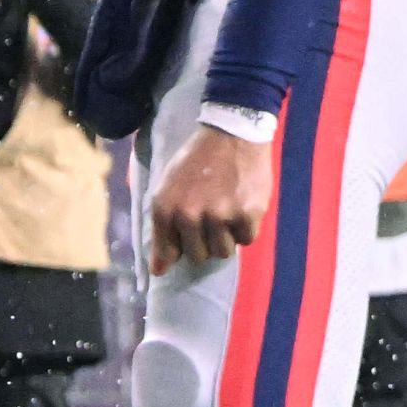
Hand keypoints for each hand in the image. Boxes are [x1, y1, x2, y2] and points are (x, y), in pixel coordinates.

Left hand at [146, 122, 277, 270]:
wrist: (231, 134)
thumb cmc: (196, 162)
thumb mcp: (167, 188)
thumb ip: (162, 229)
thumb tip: (159, 272)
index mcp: (165, 208)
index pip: (168, 252)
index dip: (179, 249)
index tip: (185, 242)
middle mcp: (190, 215)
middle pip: (199, 256)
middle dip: (205, 241)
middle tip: (211, 217)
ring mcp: (220, 215)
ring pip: (223, 252)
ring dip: (226, 237)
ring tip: (226, 211)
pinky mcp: (247, 214)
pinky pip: (247, 240)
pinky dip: (246, 228)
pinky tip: (242, 206)